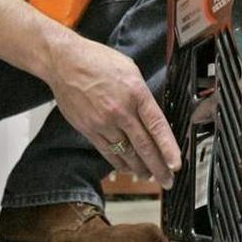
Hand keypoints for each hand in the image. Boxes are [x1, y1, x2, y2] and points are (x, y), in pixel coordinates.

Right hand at [45, 36, 180, 186]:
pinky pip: (107, 152)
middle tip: (167, 181)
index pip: (157, 126)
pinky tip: (128, 169)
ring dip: (140, 168)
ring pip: (126, 153)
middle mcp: (120, 111)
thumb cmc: (98, 61)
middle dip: (158, 167)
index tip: (176, 164)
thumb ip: (142, 95)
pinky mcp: (89, 129)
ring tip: (150, 177)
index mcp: (136, 93)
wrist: (65, 62)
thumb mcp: (130, 70)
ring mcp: (103, 122)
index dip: (168, 148)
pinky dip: (119, 163)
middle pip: (143, 146)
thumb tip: (151, 115)